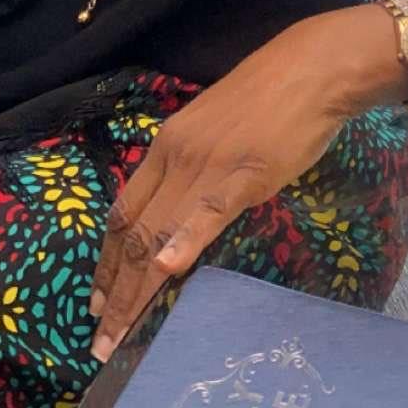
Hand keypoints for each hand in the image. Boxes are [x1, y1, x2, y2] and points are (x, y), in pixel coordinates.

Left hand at [88, 3, 407, 361]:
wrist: (309, 69)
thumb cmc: (266, 97)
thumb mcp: (211, 130)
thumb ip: (190, 169)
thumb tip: (179, 213)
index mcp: (166, 145)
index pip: (125, 211)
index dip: (108, 260)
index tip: (98, 300)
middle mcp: (176, 156)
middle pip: (135, 232)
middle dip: (115, 290)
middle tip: (100, 338)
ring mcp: (207, 165)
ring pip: (161, 232)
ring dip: (137, 289)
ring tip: (120, 333)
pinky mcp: (244, 172)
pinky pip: (208, 211)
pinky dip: (185, 242)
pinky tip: (168, 271)